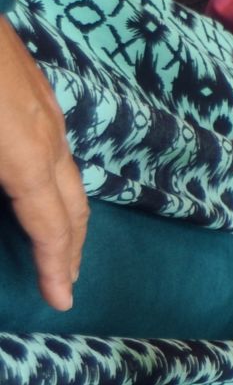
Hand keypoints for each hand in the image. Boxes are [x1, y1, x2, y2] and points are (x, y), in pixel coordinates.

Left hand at [0, 17, 87, 310]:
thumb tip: (8, 223)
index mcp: (22, 155)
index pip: (51, 225)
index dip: (56, 267)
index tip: (62, 302)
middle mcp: (45, 134)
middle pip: (73, 205)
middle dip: (72, 249)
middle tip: (65, 283)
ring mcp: (43, 105)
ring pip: (69, 174)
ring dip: (68, 216)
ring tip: (59, 244)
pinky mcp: (31, 82)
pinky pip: (57, 147)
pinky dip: (56, 182)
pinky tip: (38, 183)